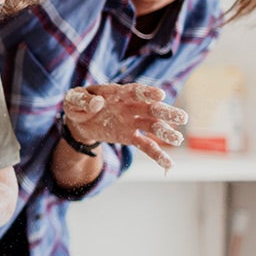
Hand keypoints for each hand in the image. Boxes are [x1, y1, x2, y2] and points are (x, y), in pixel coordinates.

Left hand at [62, 83, 186, 168]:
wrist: (79, 120)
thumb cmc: (77, 104)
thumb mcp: (73, 100)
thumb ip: (83, 100)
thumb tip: (97, 103)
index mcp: (116, 93)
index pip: (134, 91)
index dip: (147, 93)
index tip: (160, 95)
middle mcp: (129, 106)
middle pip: (150, 108)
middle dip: (165, 112)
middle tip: (182, 118)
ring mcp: (132, 122)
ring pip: (153, 126)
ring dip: (166, 132)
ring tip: (178, 139)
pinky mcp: (130, 136)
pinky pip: (146, 145)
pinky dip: (157, 154)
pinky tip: (169, 165)